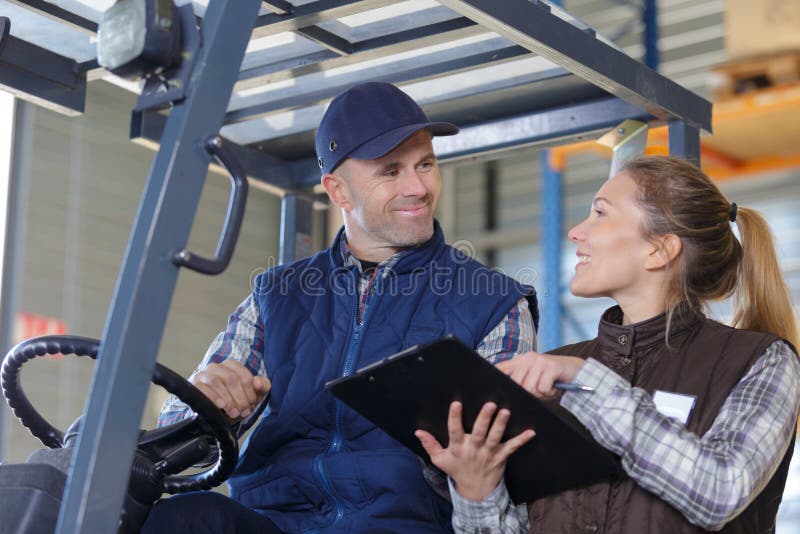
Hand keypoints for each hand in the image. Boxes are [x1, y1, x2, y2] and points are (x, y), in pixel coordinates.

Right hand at [190, 360, 270, 419]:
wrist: (216, 413)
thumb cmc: (236, 400)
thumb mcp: (253, 394)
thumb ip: (262, 386)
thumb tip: (257, 382)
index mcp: (231, 365)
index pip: (243, 374)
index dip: (250, 390)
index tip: (252, 403)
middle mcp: (216, 367)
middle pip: (231, 378)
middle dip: (239, 397)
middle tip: (244, 411)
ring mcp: (203, 375)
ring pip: (216, 382)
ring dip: (227, 399)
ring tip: (234, 412)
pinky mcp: (194, 385)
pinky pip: (202, 388)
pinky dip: (213, 397)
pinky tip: (221, 406)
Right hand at [415, 401, 534, 500]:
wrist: (476, 490)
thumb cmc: (457, 469)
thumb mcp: (440, 460)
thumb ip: (430, 444)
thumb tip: (418, 431)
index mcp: (458, 447)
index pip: (455, 431)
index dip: (455, 418)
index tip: (456, 404)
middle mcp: (474, 449)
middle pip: (479, 432)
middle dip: (485, 418)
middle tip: (490, 405)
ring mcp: (489, 453)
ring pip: (495, 437)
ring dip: (501, 424)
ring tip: (506, 412)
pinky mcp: (501, 457)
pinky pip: (512, 448)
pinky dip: (521, 440)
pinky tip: (531, 432)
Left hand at [496, 352, 584, 398]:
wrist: (577, 370)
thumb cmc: (552, 378)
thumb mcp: (534, 377)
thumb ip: (521, 381)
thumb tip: (507, 392)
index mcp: (521, 360)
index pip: (501, 368)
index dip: (496, 379)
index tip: (494, 387)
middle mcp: (528, 358)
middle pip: (517, 383)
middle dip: (528, 392)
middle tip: (540, 390)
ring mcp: (540, 361)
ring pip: (530, 388)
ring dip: (541, 394)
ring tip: (548, 387)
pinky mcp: (551, 367)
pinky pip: (543, 388)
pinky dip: (550, 392)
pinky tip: (555, 386)